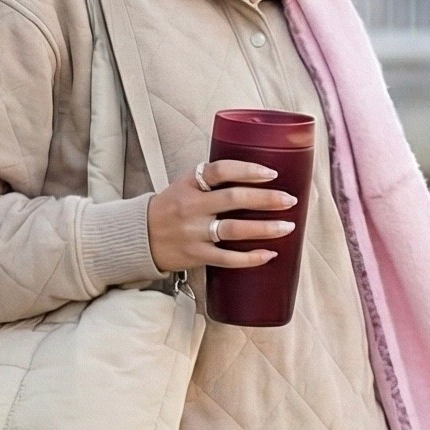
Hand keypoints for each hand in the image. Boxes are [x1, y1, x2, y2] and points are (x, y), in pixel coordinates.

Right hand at [147, 160, 295, 272]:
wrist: (140, 237)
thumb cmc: (171, 208)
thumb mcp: (184, 185)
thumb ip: (212, 180)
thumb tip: (254, 174)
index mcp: (189, 184)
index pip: (220, 171)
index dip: (247, 170)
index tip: (271, 173)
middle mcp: (192, 207)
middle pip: (233, 199)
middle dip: (266, 199)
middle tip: (289, 200)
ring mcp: (193, 233)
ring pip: (234, 230)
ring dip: (265, 228)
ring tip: (288, 227)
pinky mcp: (196, 255)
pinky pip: (227, 259)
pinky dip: (250, 258)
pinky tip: (269, 254)